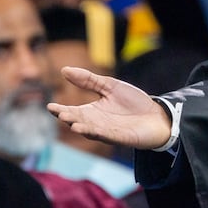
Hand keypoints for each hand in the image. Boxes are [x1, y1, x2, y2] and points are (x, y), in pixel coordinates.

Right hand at [47, 68, 172, 150]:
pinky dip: (99, 133)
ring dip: (82, 127)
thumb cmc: (133, 102)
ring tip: (72, 123)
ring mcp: (108, 132)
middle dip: (70, 119)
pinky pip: (108, 136)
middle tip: (61, 114)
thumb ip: (89, 80)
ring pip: (91, 131)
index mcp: (92, 111)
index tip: (50, 106)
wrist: (158, 115)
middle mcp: (96, 123)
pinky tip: (91, 129)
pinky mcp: (122, 138)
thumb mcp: (110, 86)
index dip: (61, 110)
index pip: (72, 111)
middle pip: (79, 122)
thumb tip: (64, 69)